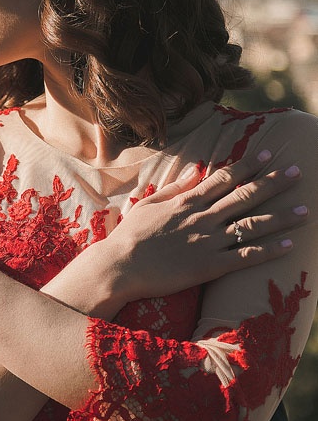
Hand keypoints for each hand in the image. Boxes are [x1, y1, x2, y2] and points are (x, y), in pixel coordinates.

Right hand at [49, 148, 307, 315]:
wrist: (121, 266)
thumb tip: (193, 170)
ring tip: (304, 210)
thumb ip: (174, 187)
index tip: (268, 153)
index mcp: (188, 201)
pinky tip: (289, 245)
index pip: (224, 178)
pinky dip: (269, 250)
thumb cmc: (129, 236)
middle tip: (296, 172)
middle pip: (245, 196)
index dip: (248, 164)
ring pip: (252, 225)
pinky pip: (246, 257)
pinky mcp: (210, 266)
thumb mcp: (148, 204)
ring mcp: (209, 241)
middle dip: (273, 183)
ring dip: (280, 217)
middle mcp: (203, 217)